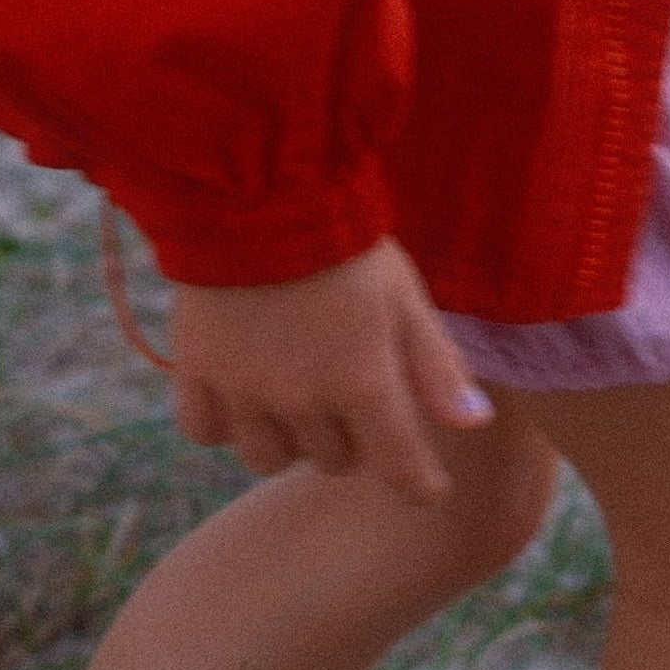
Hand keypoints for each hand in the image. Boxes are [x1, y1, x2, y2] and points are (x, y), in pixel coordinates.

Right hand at [168, 238, 494, 503]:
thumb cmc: (343, 235)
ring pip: (269, 457)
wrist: (255, 184)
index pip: (399, 467)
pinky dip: (225, 422)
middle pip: (334, 459)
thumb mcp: (403, 292)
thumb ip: (437, 365)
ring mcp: (243, 389)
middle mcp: (301, 399)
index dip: (418, 483)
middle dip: (352, 435)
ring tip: (296, 394)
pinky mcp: (194, 369)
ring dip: (290, 436)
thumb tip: (475, 425)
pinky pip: (205, 431)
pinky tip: (241, 391)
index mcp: (361, 381)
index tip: (427, 484)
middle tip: (353, 391)